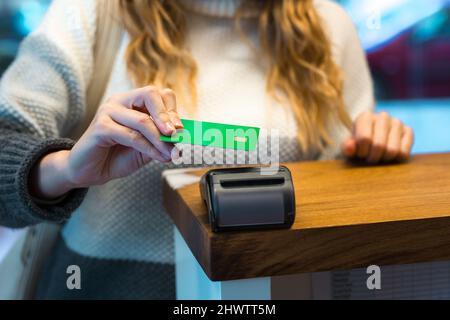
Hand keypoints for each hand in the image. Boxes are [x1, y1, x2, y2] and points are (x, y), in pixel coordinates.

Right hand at [31, 86, 182, 198]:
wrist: (89, 171)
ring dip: (161, 140)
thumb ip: (161, 140)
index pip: (158, 93)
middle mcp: (119, 101)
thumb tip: (182, 140)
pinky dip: (148, 148)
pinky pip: (131, 136)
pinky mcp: (100, 127)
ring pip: (143, 120)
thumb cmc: (116, 156)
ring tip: (171, 154)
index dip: (172, 110)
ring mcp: (108, 111)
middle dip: (167, 116)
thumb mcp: (146, 147)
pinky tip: (158, 157)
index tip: (182, 130)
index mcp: (131, 102)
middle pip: (150, 94)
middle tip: (177, 136)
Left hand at [341, 111, 413, 163]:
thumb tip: (350, 147)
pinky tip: (389, 155)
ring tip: (379, 156)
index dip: (361, 152)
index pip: (364, 139)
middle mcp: (383, 116)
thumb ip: (346, 148)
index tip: (360, 154)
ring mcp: (397, 122)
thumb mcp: (348, 148)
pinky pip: (404, 152)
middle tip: (370, 158)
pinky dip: (396, 159)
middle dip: (373, 157)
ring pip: (393, 150)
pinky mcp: (408, 131)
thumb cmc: (357, 146)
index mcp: (365, 117)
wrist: (370, 145)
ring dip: (384, 159)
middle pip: (379, 145)